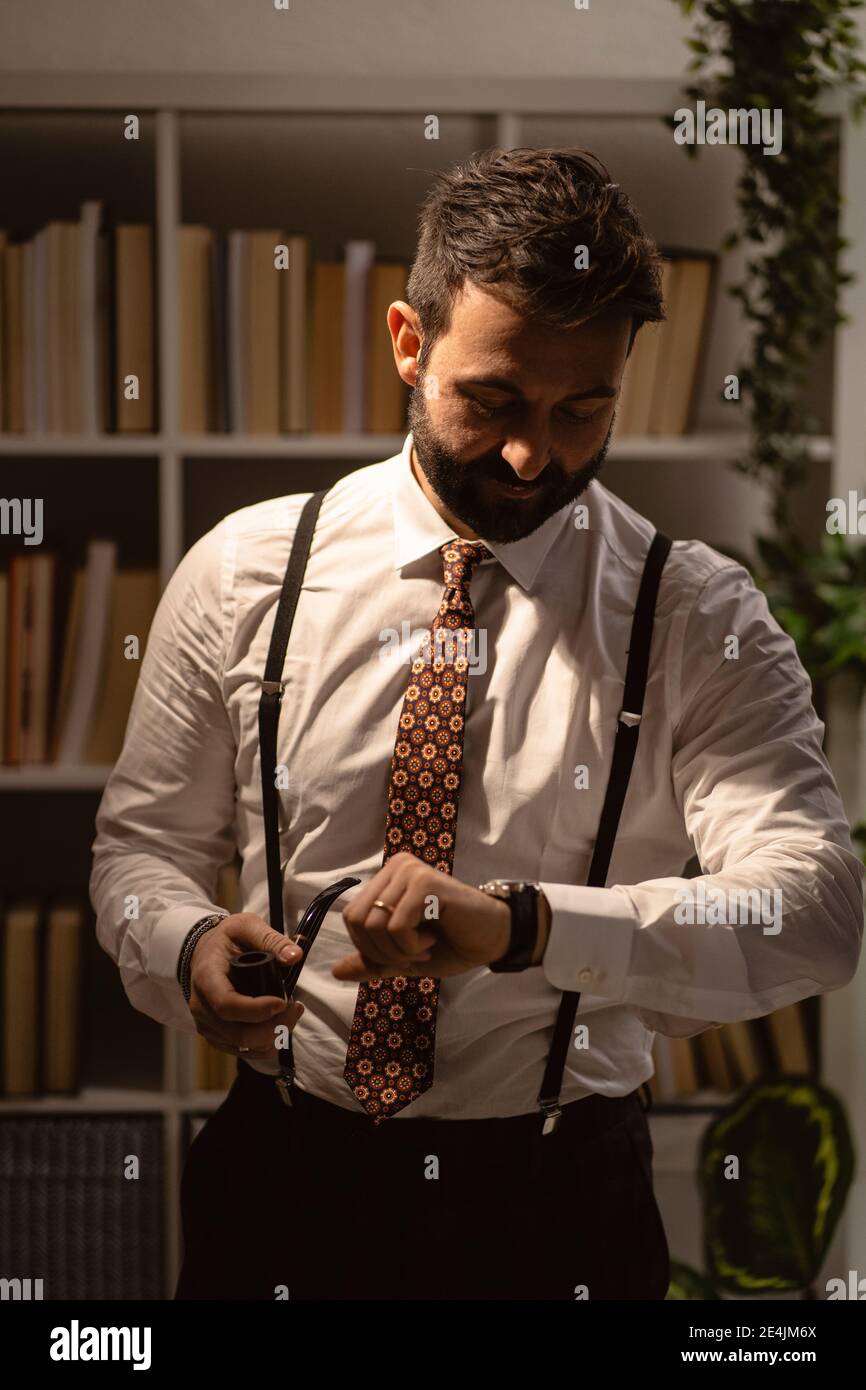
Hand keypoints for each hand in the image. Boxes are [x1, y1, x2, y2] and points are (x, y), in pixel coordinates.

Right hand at [188, 913, 304, 1057]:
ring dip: (274, 1035)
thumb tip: (295, 957)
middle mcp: (201, 1007)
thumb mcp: (246, 926)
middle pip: (239, 1033)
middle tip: (296, 1007)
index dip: (257, 1010)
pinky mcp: (217, 1036)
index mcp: (206, 978)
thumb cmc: (227, 939)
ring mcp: (207, 1025)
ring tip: (292, 1012)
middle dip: (274, 1026)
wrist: (205, 953)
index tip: (283, 1001)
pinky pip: (244, 1051)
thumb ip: (271, 939)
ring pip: (243, 1047)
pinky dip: (267, 1043)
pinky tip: (280, 1024)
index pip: (227, 1005)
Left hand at [332, 852, 511, 981]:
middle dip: (383, 952)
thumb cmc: (451, 944)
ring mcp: (410, 871)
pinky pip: (397, 926)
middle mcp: (395, 867)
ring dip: (400, 950)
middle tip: (415, 953)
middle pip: (357, 921)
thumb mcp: (404, 958)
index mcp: (386, 879)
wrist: (493, 939)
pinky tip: (434, 938)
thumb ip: (372, 961)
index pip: (350, 917)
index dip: (370, 948)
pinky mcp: (425, 882)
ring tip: (426, 946)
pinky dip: (412, 946)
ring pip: (375, 925)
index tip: (404, 952)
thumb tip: (335, 971)